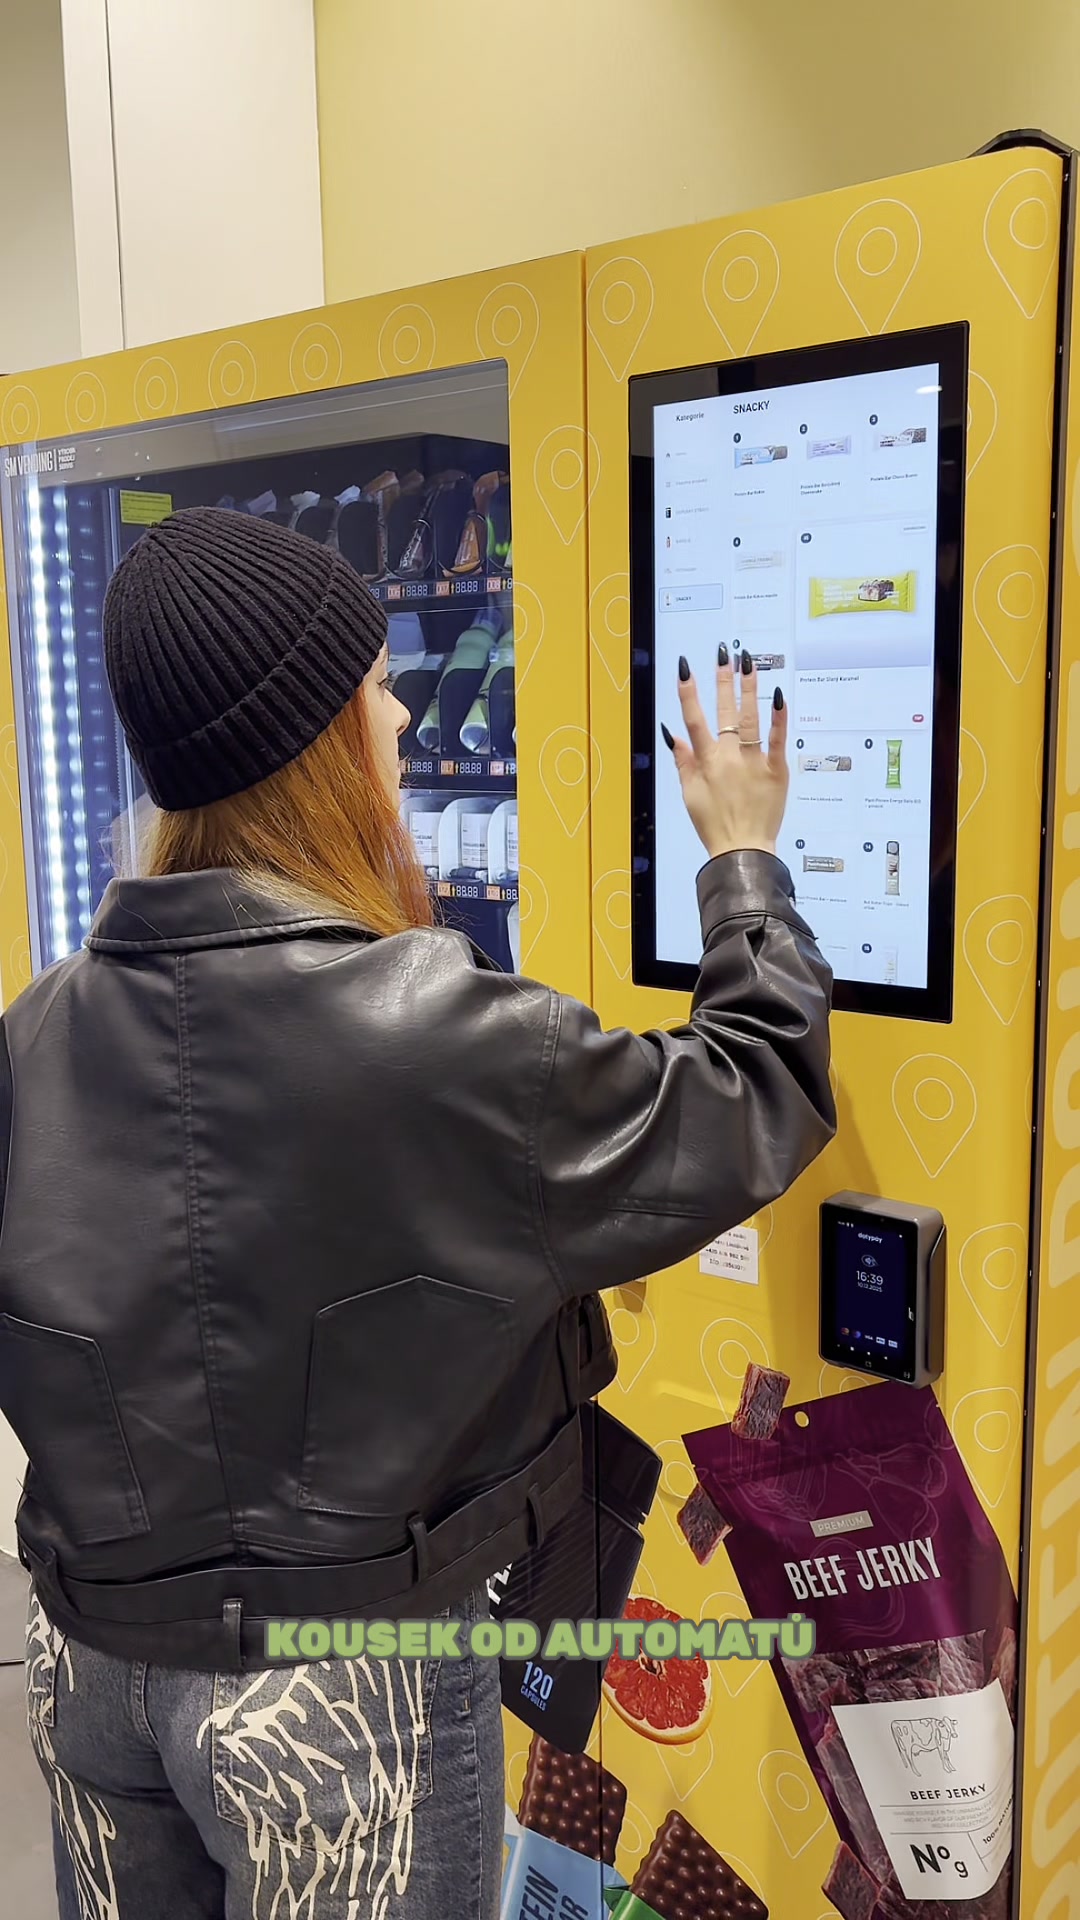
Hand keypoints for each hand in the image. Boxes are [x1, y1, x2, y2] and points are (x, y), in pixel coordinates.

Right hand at [663, 647, 788, 859]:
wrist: (742, 850)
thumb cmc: (713, 825)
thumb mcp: (689, 794)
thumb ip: (683, 762)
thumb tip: (673, 734)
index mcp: (706, 762)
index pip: (693, 720)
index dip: (688, 692)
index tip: (684, 667)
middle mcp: (728, 757)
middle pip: (724, 712)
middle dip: (723, 680)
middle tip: (724, 653)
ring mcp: (754, 762)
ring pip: (750, 718)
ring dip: (748, 688)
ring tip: (749, 662)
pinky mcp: (776, 770)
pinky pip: (777, 739)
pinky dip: (778, 717)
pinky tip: (778, 695)